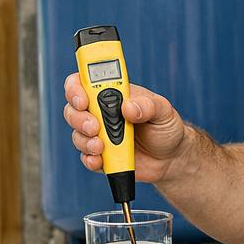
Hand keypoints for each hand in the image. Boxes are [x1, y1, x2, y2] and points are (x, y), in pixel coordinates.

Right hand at [63, 73, 191, 182]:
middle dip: (78, 118)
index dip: (75, 88)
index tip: (83, 100)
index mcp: (113, 94)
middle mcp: (101, 112)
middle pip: (72, 109)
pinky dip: (89, 159)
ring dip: (85, 141)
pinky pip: (85, 157)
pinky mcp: (100, 155)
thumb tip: (129, 107)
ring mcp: (99, 134)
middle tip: (95, 127)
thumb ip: (148, 105)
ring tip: (101, 147)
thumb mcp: (164, 111)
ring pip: (77, 134)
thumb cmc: (165, 127)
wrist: (171, 158)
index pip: (83, 82)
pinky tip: (99, 160)